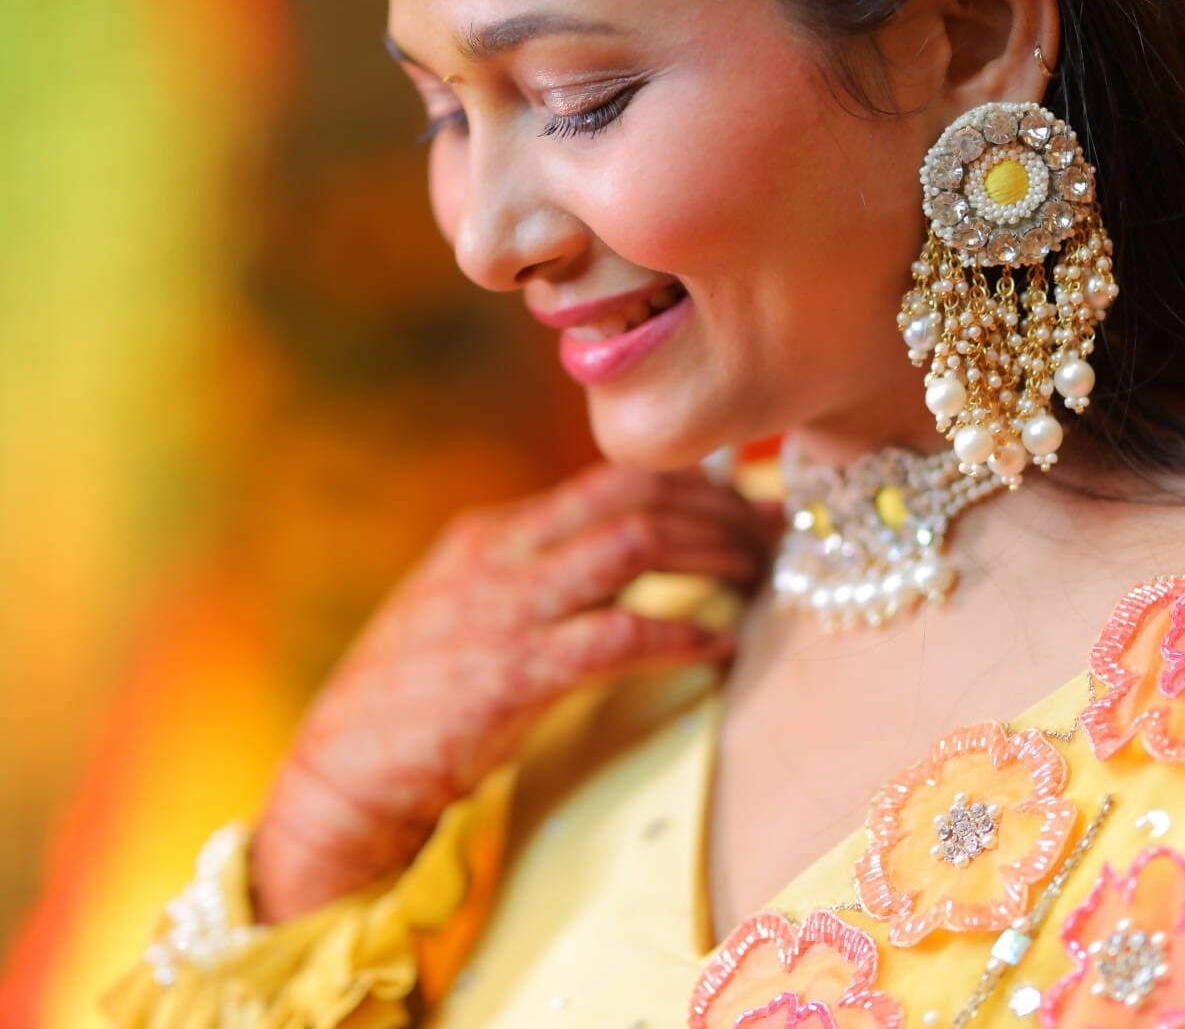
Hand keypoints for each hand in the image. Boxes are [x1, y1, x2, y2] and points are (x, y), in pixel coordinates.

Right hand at [250, 462, 780, 919]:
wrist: (343, 775)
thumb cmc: (412, 701)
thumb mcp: (463, 608)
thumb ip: (533, 575)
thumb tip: (622, 555)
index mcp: (491, 533)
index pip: (611, 478)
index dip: (692, 484)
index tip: (746, 500)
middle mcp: (502, 554)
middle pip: (633, 494)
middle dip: (718, 505)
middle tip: (771, 531)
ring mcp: (507, 611)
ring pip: (635, 544)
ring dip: (712, 552)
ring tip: (757, 576)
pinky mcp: (514, 677)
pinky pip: (619, 637)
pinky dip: (681, 634)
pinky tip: (720, 645)